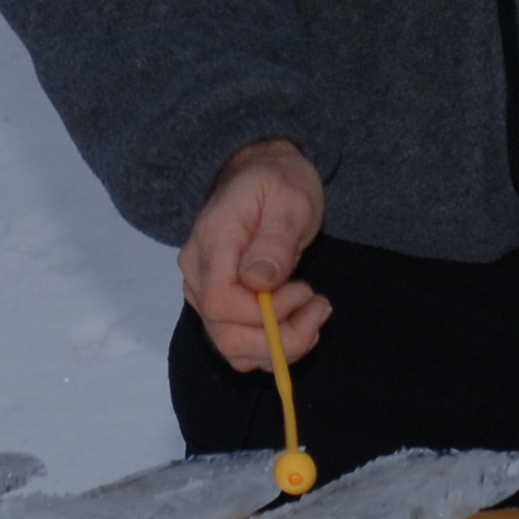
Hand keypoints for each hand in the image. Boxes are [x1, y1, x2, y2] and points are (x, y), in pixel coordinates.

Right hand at [182, 139, 329, 370]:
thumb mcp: (290, 198)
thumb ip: (275, 240)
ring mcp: (205, 292)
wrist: (263, 170)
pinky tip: (299, 319)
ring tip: (314, 311)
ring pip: (233, 348)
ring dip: (281, 346)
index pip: (221, 303)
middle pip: (225, 335)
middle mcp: (198, 274)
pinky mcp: (220, 305)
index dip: (264, 315)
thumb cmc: (279, 180)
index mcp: (213, 243)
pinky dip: (273, 346)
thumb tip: (259, 283)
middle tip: (319, 308)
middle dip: (280, 339)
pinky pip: (240, 344)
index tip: (304, 291)